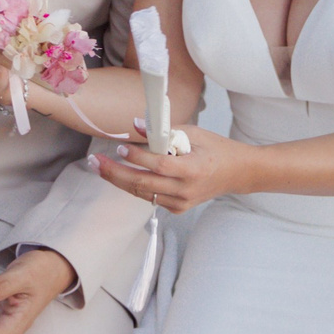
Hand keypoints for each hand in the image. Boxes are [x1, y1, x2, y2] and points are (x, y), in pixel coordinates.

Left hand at [93, 124, 247, 212]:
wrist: (237, 173)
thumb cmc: (216, 149)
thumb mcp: (194, 133)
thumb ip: (164, 131)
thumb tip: (135, 125)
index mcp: (193, 169)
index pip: (159, 165)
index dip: (138, 158)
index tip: (121, 148)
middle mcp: (186, 190)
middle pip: (143, 184)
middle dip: (115, 173)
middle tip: (95, 162)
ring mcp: (182, 203)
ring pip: (143, 193)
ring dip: (119, 180)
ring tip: (100, 167)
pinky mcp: (179, 209)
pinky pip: (151, 197)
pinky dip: (137, 186)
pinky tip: (123, 175)